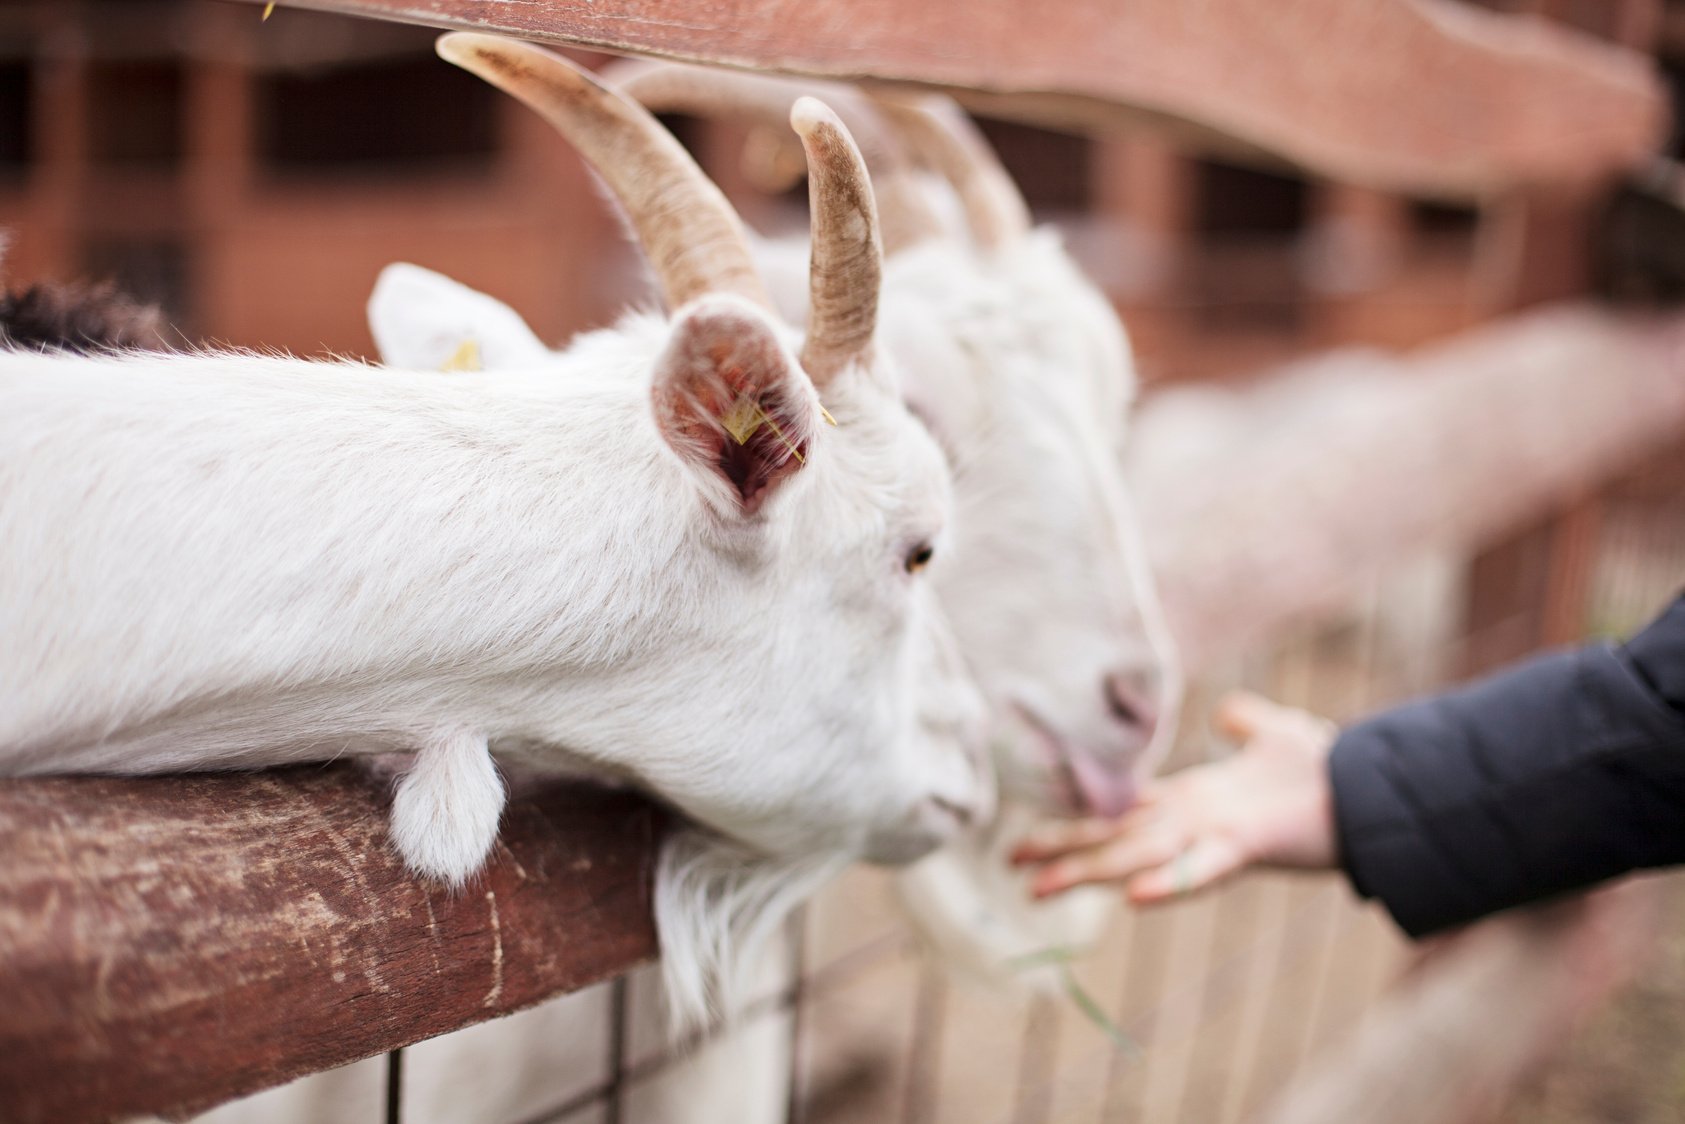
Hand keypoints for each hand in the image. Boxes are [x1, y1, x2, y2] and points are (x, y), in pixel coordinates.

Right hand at [1011, 691, 1338, 903]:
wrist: (1378, 794)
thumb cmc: (1328, 769)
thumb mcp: (1277, 735)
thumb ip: (1248, 723)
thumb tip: (1227, 711)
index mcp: (1191, 799)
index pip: (1121, 812)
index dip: (1077, 823)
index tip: (1030, 832)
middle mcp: (1192, 821)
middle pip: (1114, 840)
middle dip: (1063, 855)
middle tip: (1012, 869)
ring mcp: (1212, 835)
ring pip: (1137, 857)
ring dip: (1087, 873)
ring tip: (1039, 889)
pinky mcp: (1245, 844)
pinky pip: (1200, 869)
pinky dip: (1167, 884)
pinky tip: (1131, 897)